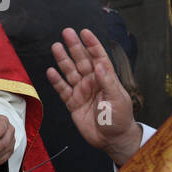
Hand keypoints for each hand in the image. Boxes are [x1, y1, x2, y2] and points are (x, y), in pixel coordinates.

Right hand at [46, 28, 141, 166]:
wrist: (112, 140)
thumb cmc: (119, 119)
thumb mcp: (117, 99)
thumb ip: (108, 82)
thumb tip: (100, 65)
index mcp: (106, 78)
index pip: (98, 57)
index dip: (92, 44)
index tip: (85, 32)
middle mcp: (92, 81)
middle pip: (81, 60)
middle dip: (74, 46)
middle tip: (67, 32)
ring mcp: (82, 91)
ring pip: (70, 72)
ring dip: (63, 60)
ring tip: (56, 47)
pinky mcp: (73, 103)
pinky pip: (63, 90)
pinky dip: (56, 81)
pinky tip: (51, 72)